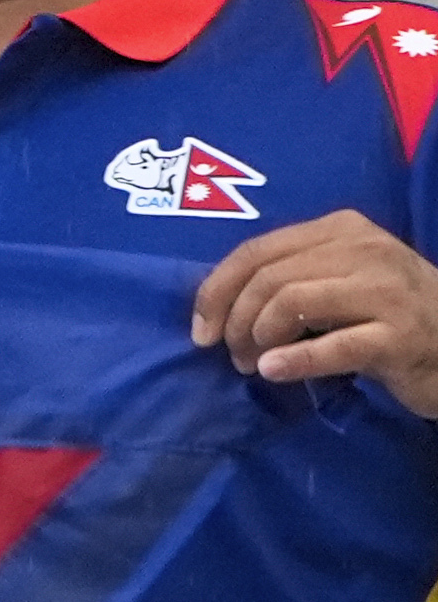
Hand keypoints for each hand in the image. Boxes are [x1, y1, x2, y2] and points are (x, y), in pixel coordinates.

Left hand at [192, 209, 437, 410]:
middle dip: (236, 321)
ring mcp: (386, 291)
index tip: (201, 329)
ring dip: (258, 340)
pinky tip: (274, 371)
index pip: (256, 250)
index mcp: (342, 230)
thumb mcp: (339, 280)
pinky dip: (293, 360)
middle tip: (233, 355)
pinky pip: (332, 346)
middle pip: (268, 278)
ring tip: (254, 365)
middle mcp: (365, 250)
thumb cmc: (387, 314)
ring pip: (291, 303)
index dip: (215, 290)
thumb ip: (287, 278)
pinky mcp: (399, 336)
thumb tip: (215, 304)